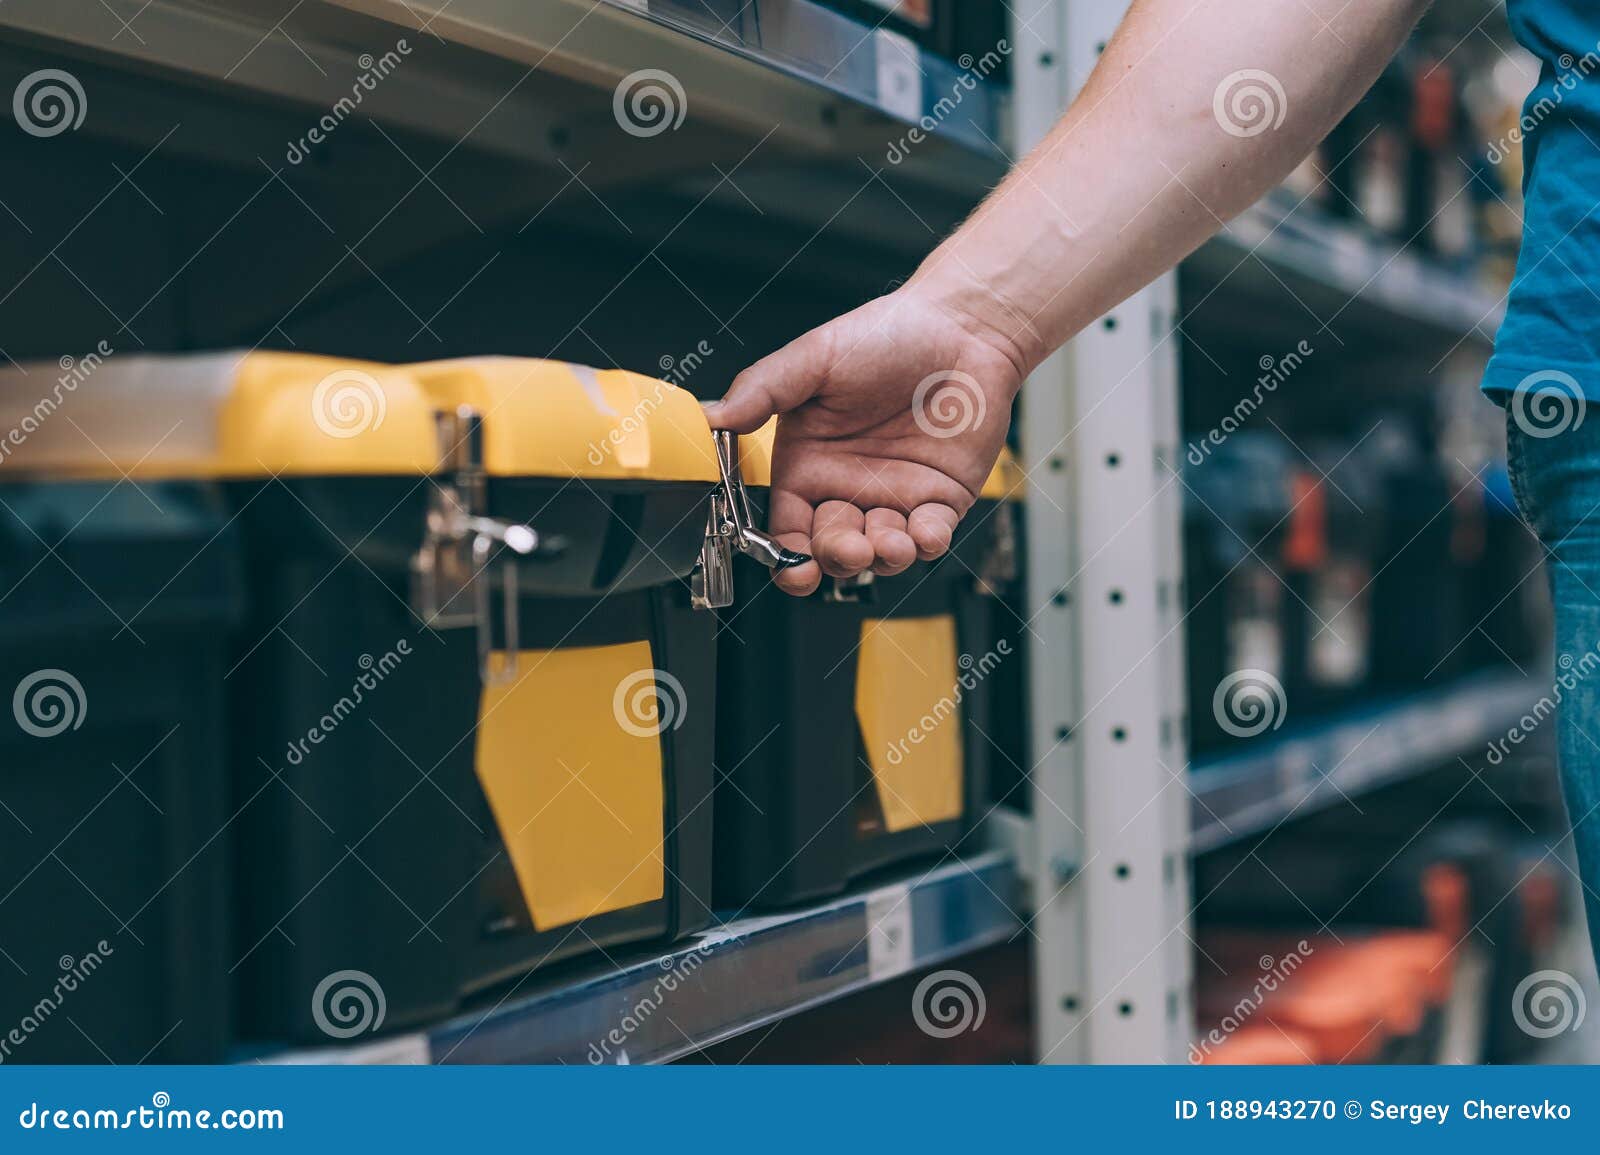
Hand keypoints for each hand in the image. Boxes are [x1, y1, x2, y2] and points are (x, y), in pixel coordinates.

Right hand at [703, 285, 1027, 595]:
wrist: (960, 325)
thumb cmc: (886, 335)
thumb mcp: (814, 358)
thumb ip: (762, 390)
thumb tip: (709, 417)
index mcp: (807, 464)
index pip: (787, 529)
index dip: (786, 557)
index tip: (793, 567)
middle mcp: (847, 487)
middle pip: (830, 550)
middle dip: (837, 559)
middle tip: (850, 548)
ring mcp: (894, 496)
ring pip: (880, 554)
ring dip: (883, 558)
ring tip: (890, 542)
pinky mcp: (940, 499)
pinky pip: (929, 538)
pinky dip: (926, 545)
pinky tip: (924, 533)